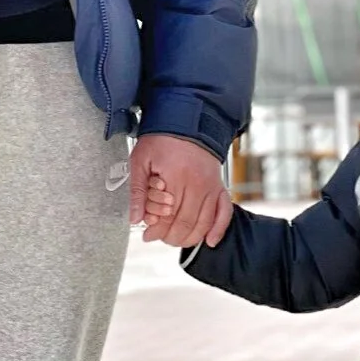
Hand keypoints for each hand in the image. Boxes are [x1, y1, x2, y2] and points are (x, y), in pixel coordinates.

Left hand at [128, 133, 233, 247]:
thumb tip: (134, 218)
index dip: (156, 230)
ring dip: (188, 238)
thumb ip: (137, 189)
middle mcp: (197, 183)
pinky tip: (210, 240)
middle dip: (169, 236)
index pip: (167, 217)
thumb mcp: (141, 159)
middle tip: (158, 236)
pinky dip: (219, 229)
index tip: (146, 234)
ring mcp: (211, 186)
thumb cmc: (161, 139)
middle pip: (185, 224)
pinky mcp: (220, 186)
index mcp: (176, 176)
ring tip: (174, 237)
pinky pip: (224, 212)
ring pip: (203, 224)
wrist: (186, 120)